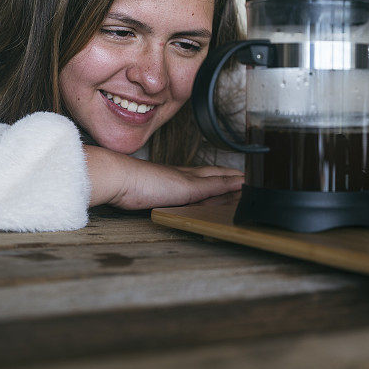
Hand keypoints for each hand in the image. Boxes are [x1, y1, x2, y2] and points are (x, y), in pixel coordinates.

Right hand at [85, 145, 243, 208]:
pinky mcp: (188, 187)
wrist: (117, 177)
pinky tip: (243, 182)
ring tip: (251, 181)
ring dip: (234, 181)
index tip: (227, 178)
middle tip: (248, 179)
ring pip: (217, 179)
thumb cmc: (122, 184)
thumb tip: (143, 192)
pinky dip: (229, 183)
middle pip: (211, 176)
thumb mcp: (139, 191)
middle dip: (228, 178)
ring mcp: (186, 180)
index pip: (198, 177)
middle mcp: (181, 176)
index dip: (213, 177)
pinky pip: (214, 185)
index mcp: (170, 177)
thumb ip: (147, 190)